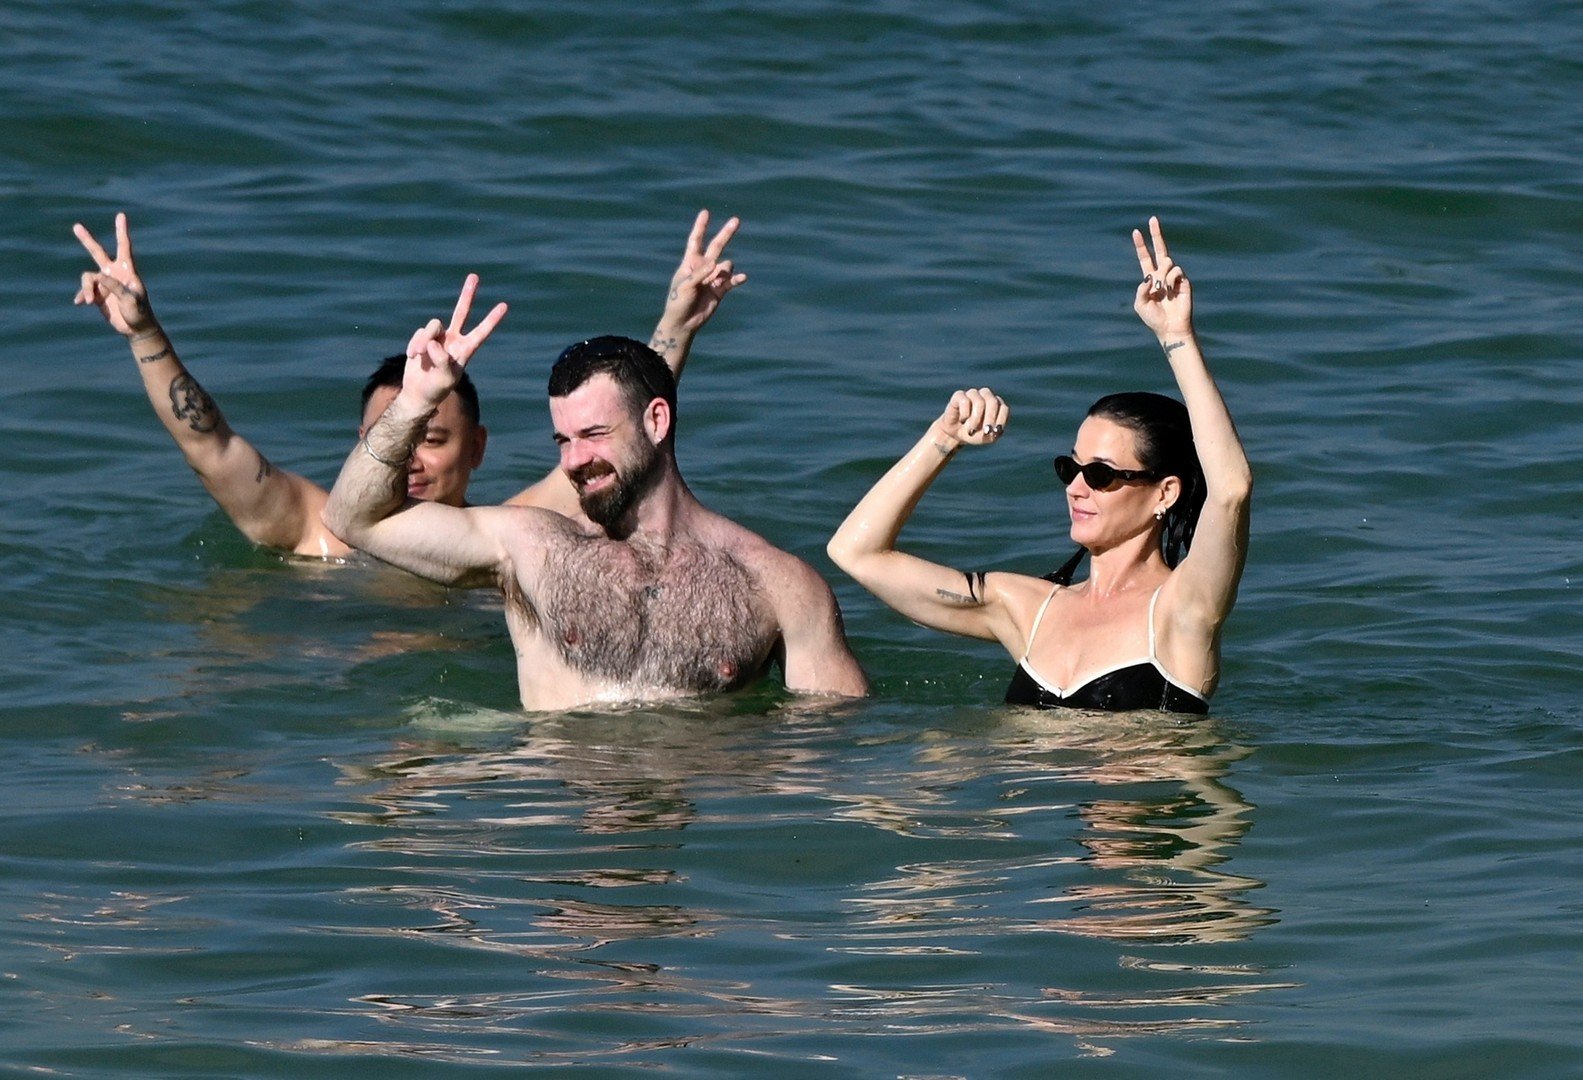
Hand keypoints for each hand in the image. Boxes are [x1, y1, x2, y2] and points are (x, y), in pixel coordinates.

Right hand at [73, 213, 157, 337]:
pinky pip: (84, 290)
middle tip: (76, 226)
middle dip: (87, 240)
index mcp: (127, 270)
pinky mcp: (97, 294)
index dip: (121, 231)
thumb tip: (98, 276)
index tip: (121, 215)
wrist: (135, 328)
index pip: (124, 247)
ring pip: (87, 277)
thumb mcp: (130, 300)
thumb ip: (115, 287)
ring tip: (90, 301)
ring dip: (86, 288)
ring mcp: (104, 283)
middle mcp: (114, 273)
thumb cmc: (139, 313)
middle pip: (98, 252)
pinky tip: (81, 303)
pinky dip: (82, 295)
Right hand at [400, 274, 507, 410]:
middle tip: (474, 276)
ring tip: (419, 355)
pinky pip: (419, 333)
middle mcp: (454, 340)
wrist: (418, 392)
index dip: (492, 320)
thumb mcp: (444, 379)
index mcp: (465, 350)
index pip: (481, 332)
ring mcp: (438, 337)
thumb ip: (442, 361)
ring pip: (433, 325)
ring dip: (424, 340)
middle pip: (461, 312)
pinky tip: (413, 357)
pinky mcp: (423, 338)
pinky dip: (415, 344)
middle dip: (467, 294)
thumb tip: (434, 343)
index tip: (504, 306)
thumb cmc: (436, 389)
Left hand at [660, 209, 746, 333]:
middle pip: (716, 246)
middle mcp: (703, 267)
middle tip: (736, 220)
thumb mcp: (685, 286)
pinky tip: (743, 278)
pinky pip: (732, 281)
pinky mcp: (721, 290)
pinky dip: (738, 278)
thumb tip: (716, 264)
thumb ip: (699, 274)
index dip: (701, 227)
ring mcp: (713, 278)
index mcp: (690, 263)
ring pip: (726, 265)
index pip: (696, 241)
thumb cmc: (678, 302)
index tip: (705, 212)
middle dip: (726, 233)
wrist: (684, 322)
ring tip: (713, 283)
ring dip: (725, 269)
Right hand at [935, 387, 1008, 448]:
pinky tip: (962, 420)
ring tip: (971, 430)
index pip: (1003, 408)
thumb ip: (994, 433)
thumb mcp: (986, 437)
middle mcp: (986, 396)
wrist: (955, 434)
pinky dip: (965, 414)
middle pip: (993, 402)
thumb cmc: (974, 433)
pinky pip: (965, 401)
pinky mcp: (959, 395)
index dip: (1000, 420)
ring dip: (976, 419)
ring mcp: (973, 394)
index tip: (994, 432)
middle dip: (990, 418)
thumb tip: (994, 429)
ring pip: (979, 401)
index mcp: (996, 405)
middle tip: (986, 431)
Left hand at [1132, 215, 1192, 338]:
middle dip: (1156, 234)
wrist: (1171, 327)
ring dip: (1162, 275)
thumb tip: (1150, 276)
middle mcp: (1162, 274)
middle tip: (1152, 218)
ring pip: (1167, 261)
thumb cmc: (1153, 318)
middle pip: (1160, 249)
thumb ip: (1141, 289)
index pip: (1145, 257)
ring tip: (1162, 291)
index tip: (1135, 232)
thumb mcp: (1140, 304)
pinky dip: (1170, 279)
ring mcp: (1174, 276)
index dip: (1140, 245)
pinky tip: (1171, 290)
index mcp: (1150, 278)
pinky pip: (1176, 270)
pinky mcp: (1184, 280)